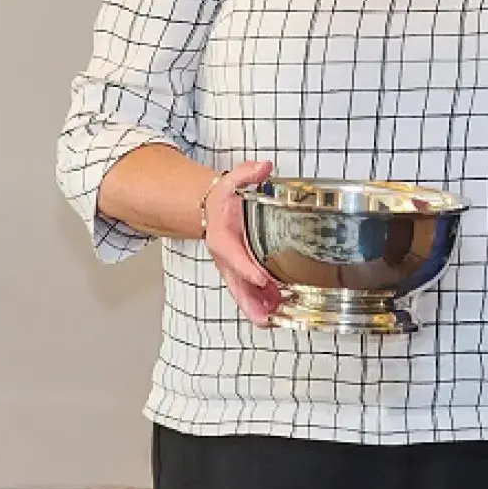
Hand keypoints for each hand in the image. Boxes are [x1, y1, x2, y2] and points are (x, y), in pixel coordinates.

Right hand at [203, 161, 280, 325]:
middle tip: (264, 318)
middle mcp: (226, 258)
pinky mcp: (240, 272)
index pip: (234, 256)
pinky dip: (261, 302)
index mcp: (222, 238)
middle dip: (249, 302)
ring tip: (273, 321)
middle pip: (236, 284)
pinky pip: (249, 290)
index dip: (247, 268)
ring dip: (256, 308)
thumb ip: (246, 174)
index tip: (262, 278)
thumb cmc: (223, 199)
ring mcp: (232, 268)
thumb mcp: (231, 181)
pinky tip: (277, 311)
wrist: (210, 208)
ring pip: (242, 292)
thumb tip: (263, 167)